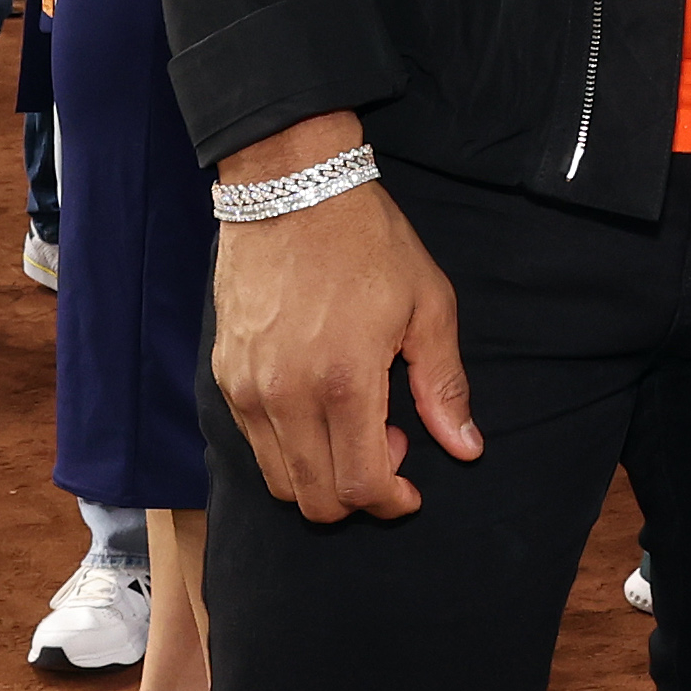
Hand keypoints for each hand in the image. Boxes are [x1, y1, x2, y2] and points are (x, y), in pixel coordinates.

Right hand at [211, 115, 479, 523]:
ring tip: (354, 424)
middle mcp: (286, 396)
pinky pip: (253, 441)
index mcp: (344, 382)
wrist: (291, 188)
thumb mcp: (427, 305)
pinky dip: (288, 448)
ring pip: (278, 480)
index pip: (360, 485)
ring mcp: (247, 388)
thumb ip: (442, 386)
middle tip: (388, 448)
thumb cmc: (368, 241)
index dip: (390, 503)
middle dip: (358, 496)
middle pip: (314, 500)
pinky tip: (318, 405)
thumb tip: (466, 449)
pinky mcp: (224, 374)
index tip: (410, 490)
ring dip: (320, 476)